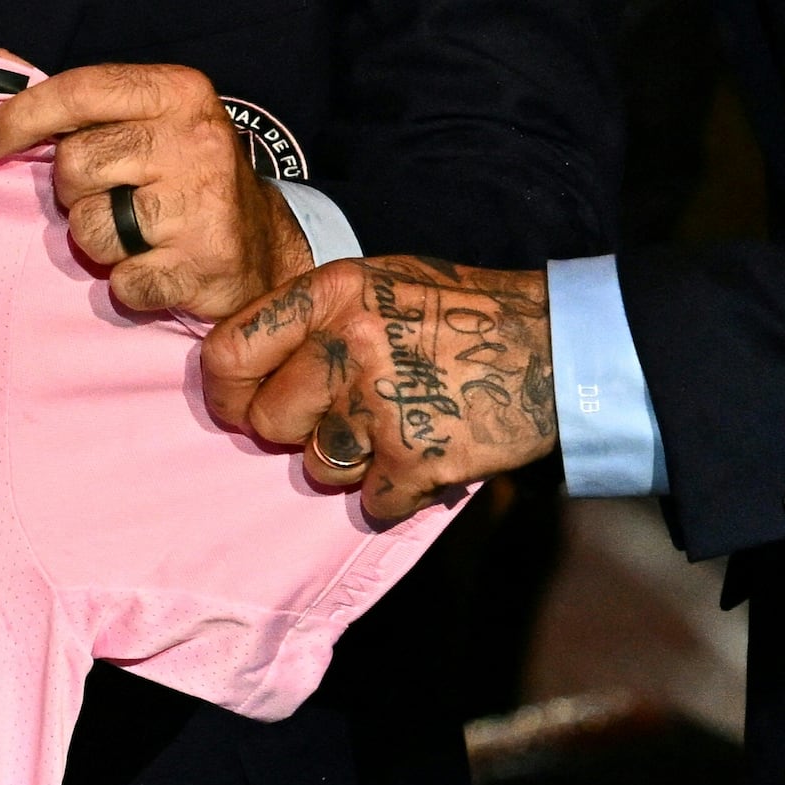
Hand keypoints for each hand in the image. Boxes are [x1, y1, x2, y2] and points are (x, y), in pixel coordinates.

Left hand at [0, 61, 312, 324]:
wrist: (260, 245)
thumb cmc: (181, 176)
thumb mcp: (141, 119)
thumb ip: (73, 97)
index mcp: (178, 91)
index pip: (80, 91)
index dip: (22, 117)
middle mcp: (196, 140)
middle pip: (75, 166)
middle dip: (76, 191)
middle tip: (112, 197)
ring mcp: (203, 204)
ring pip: (89, 229)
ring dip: (101, 242)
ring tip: (138, 235)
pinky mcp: (205, 264)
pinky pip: (121, 282)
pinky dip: (129, 284)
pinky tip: (158, 267)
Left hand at [208, 255, 557, 522]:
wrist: (560, 346)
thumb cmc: (463, 313)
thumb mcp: (382, 281)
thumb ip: (317, 315)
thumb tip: (246, 361)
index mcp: (334, 292)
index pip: (229, 351)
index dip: (225, 389)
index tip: (238, 404)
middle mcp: (351, 345)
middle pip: (267, 420)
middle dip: (292, 431)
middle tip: (335, 420)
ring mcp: (384, 404)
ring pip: (317, 466)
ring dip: (346, 464)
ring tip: (390, 433)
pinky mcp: (419, 459)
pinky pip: (370, 503)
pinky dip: (393, 495)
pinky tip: (422, 461)